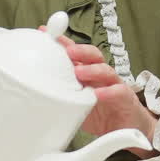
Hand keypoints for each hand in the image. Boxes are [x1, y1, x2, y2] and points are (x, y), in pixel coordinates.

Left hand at [57, 37, 157, 157]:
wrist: (127, 129)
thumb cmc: (100, 114)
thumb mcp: (76, 105)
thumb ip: (61, 96)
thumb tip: (32, 95)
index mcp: (88, 74)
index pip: (75, 54)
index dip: (62, 42)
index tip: (45, 31)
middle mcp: (101, 76)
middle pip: (93, 56)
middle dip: (79, 50)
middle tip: (67, 52)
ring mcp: (114, 85)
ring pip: (106, 71)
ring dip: (92, 69)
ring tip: (79, 72)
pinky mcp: (125, 99)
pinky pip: (118, 92)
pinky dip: (108, 92)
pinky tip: (98, 94)